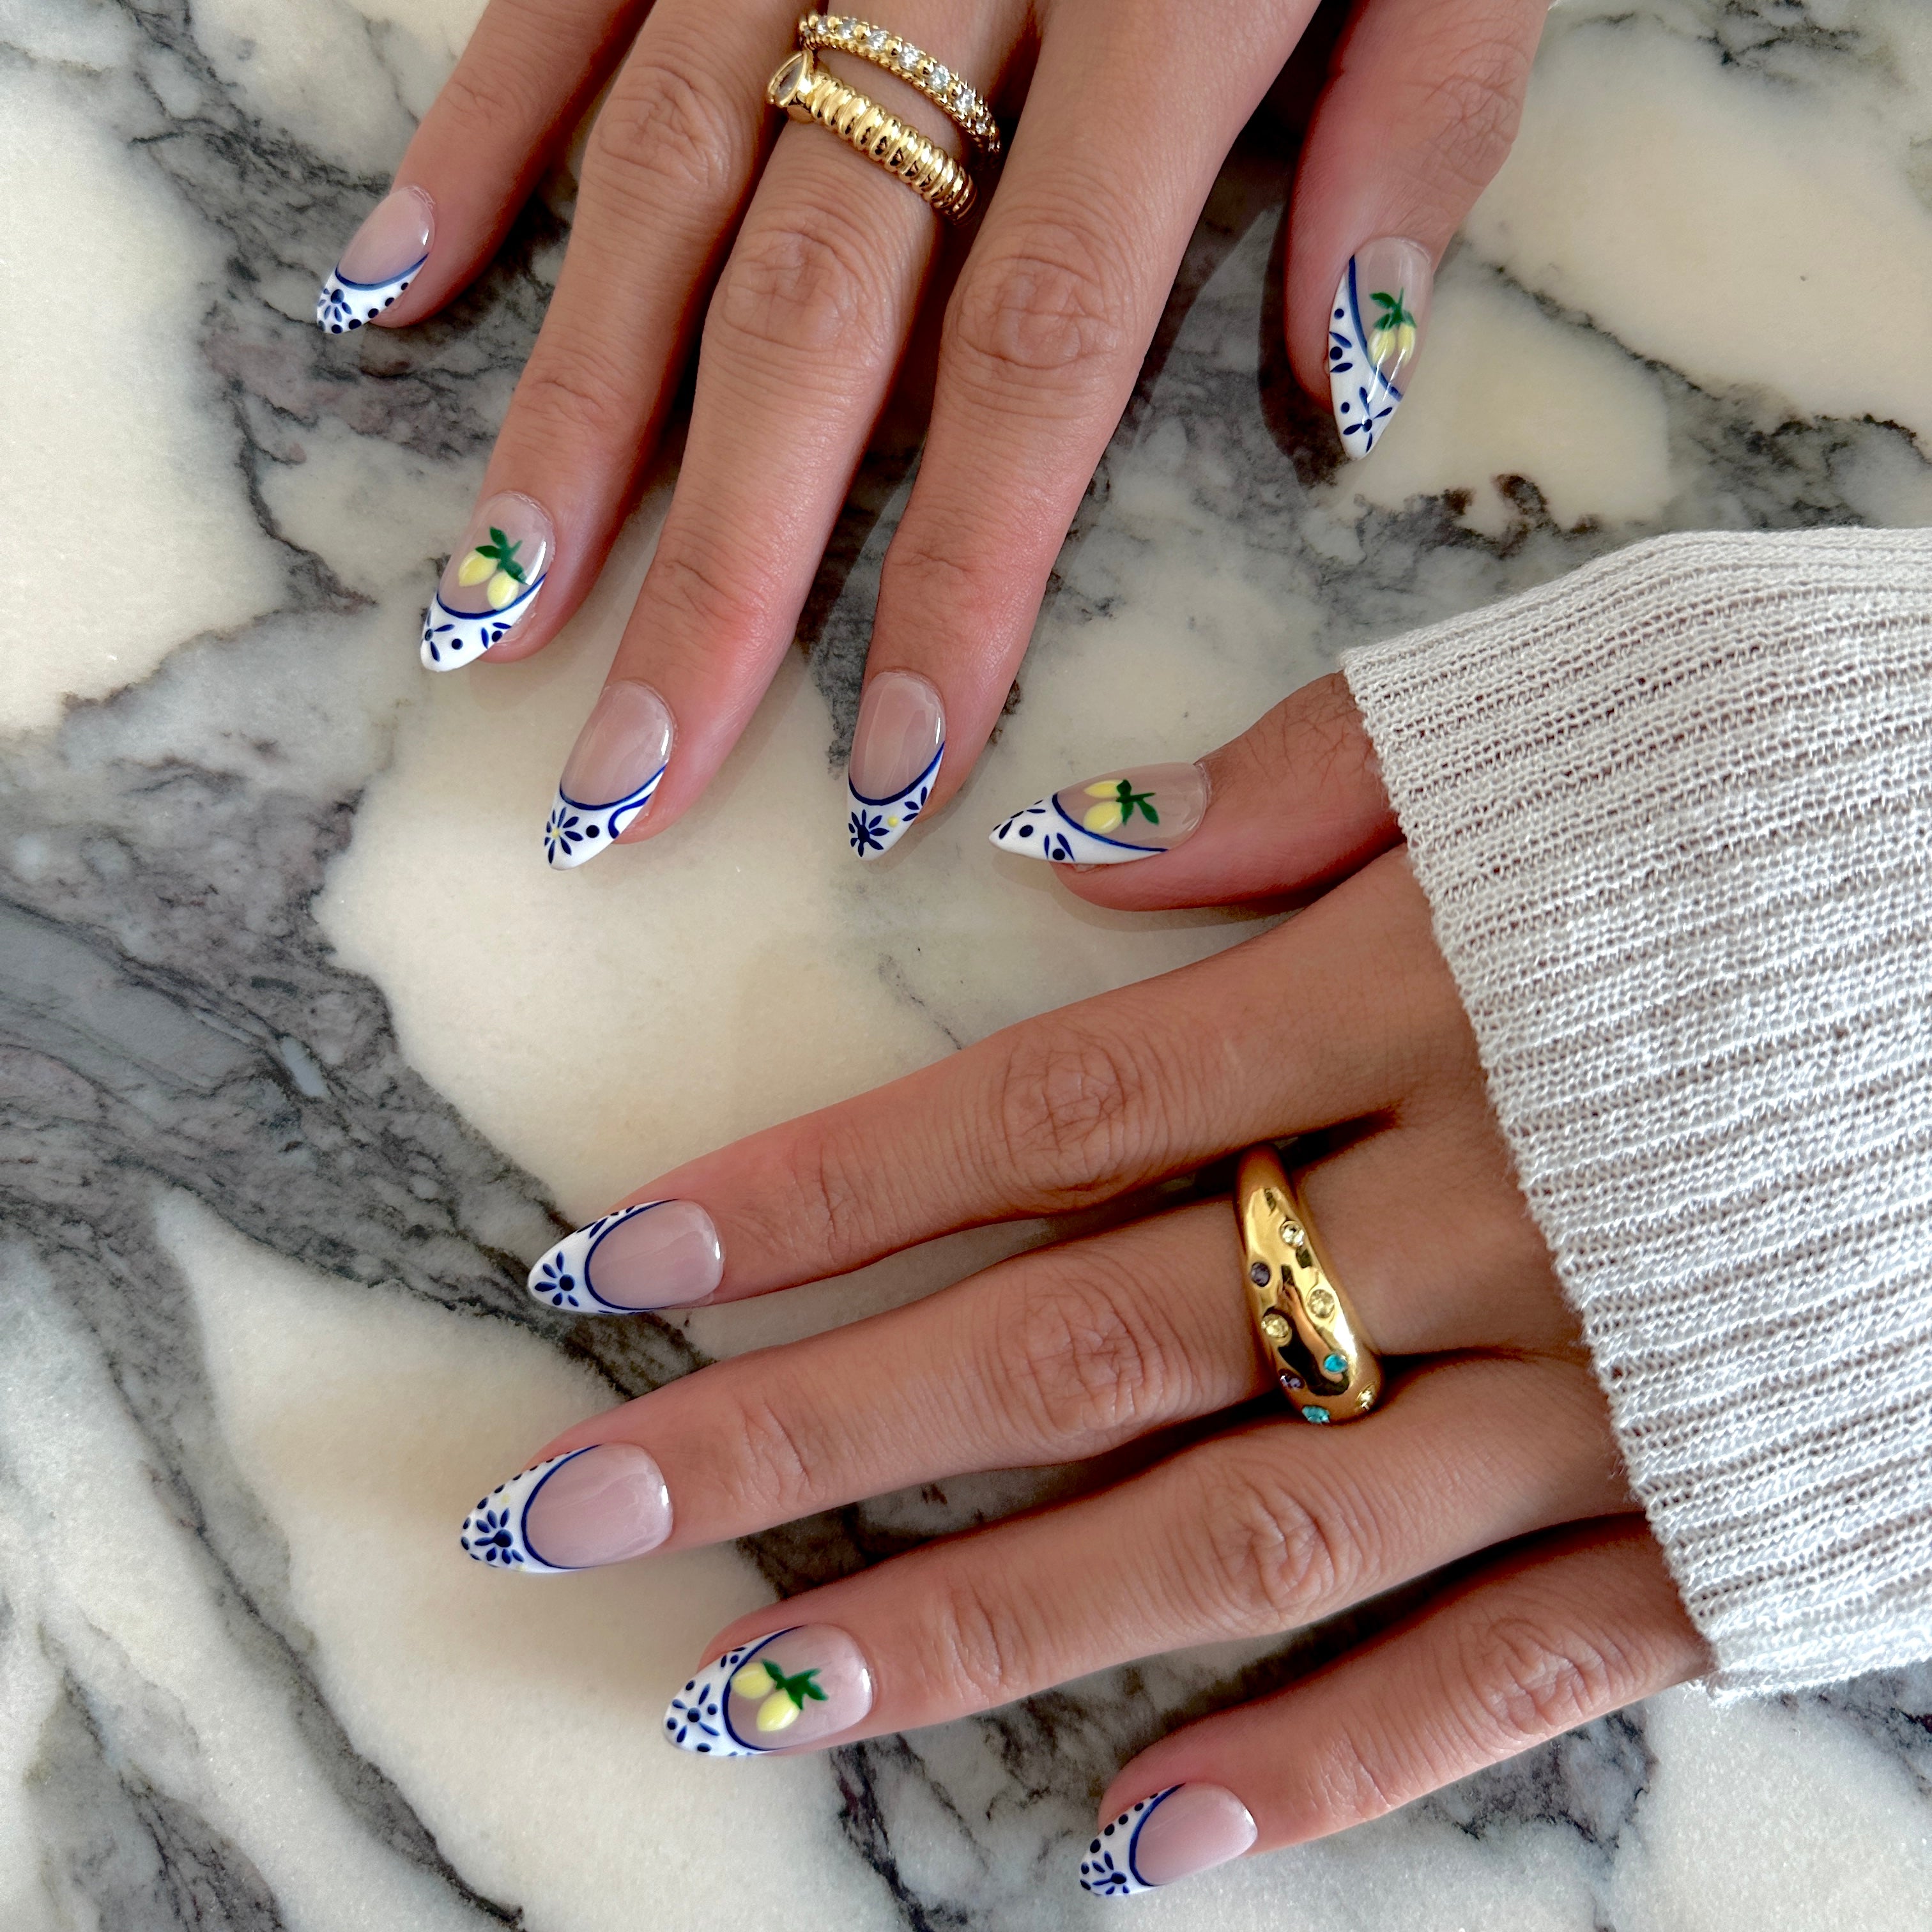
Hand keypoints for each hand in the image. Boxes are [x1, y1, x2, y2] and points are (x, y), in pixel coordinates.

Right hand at [321, 0, 1546, 863]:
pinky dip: (472, 144)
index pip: (1037, 354)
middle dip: (715, 571)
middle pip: (809, 321)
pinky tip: (391, 301)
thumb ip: (1420, 121)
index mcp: (1163, 2)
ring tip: (495, 607)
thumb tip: (1341, 379)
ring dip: (568, 415)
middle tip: (625, 774)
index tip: (893, 768)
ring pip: (660, 186)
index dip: (955, 576)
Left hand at [462, 676, 1709, 1893]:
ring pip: (1235, 1532)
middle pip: (1069, 1346)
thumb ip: (1310, 794)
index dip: (807, 1199)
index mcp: (1407, 992)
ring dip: (984, 1629)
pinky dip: (1329, 1763)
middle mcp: (1459, 1208)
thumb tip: (1067, 869)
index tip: (612, 1271)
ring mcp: (1596, 1389)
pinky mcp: (1733, 1519)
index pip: (1030, 1115)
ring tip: (765, 1694)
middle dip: (808, 1434)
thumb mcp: (1583, 704)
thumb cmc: (1854, 771)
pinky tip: (1149, 1845)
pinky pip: (1507, 1671)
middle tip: (578, 1515)